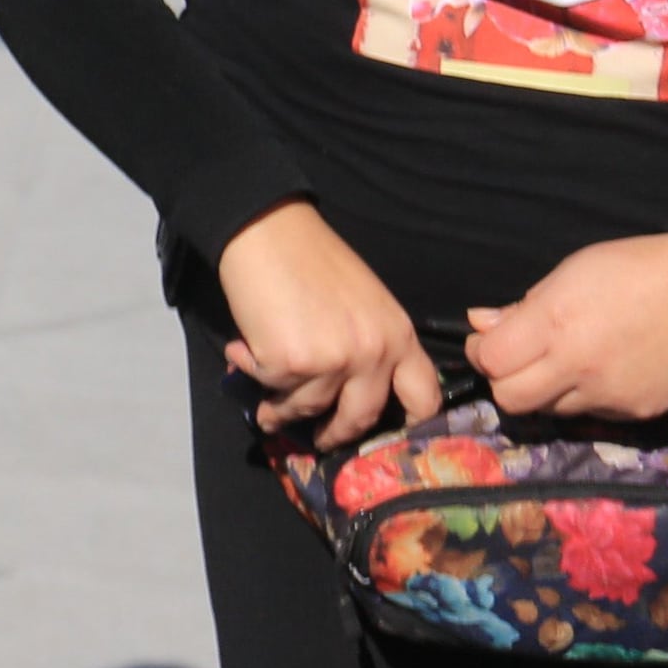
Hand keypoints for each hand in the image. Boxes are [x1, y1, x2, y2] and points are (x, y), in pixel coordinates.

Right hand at [215, 202, 445, 451]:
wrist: (267, 230)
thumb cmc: (313, 259)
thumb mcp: (366, 302)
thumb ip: (372, 344)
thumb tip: (355, 392)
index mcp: (399, 336)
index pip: (423, 399)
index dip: (409, 425)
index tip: (389, 437)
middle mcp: (374, 353)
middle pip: (359, 417)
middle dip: (334, 433)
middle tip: (320, 437)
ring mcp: (333, 361)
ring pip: (307, 407)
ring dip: (282, 408)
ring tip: (266, 404)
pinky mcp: (291, 364)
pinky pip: (271, 387)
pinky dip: (253, 372)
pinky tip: (243, 352)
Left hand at [466, 235, 667, 421]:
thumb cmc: (638, 268)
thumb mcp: (572, 271)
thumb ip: (524, 306)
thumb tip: (482, 325)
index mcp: (556, 323)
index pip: (492, 361)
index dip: (483, 352)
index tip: (490, 340)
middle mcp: (578, 367)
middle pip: (511, 399)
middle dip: (504, 380)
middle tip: (517, 359)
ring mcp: (609, 395)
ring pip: (550, 411)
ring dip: (545, 391)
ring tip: (565, 361)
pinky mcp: (637, 414)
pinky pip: (591, 414)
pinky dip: (584, 396)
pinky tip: (602, 370)